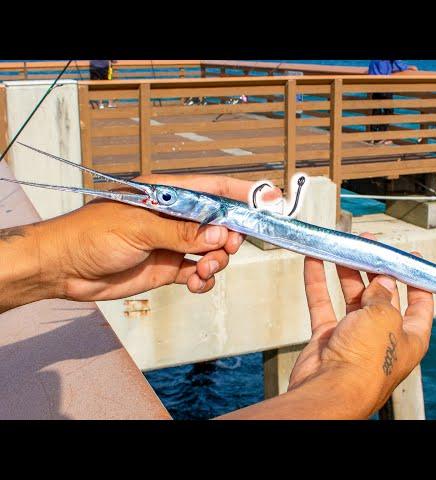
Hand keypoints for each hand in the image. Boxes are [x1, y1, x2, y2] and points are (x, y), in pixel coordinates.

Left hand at [26, 174, 270, 302]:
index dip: (242, 192)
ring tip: (204, 271)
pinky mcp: (168, 267)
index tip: (268, 200)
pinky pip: (199, 272)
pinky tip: (197, 283)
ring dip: (217, 261)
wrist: (63, 269)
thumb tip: (220, 234)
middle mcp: (175, 217)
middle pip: (220, 221)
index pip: (212, 188)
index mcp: (167, 195)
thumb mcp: (138, 228)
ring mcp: (173, 243)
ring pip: (213, 249)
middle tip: (227, 248)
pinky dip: (205, 279)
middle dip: (230, 235)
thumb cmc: (90, 235)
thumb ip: (181, 232)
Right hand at [288, 234, 433, 416]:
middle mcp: (384, 337)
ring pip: (352, 296)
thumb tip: (382, 281)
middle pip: (382, 295)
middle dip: (375, 269)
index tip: (411, 258)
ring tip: (344, 247)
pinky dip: (318, 282)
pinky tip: (314, 261)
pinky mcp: (329, 338)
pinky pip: (323, 304)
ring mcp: (355, 337)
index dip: (417, 280)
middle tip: (368, 245)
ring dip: (347, 271)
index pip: (420, 304)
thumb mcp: (384, 318)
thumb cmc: (365, 362)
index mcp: (410, 337)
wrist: (329, 391)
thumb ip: (383, 295)